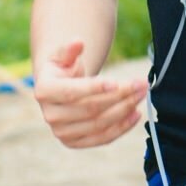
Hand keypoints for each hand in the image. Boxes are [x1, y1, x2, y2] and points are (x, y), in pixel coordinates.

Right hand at [33, 39, 148, 148]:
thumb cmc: (63, 69)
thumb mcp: (63, 55)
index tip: (117, 82)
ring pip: (99, 125)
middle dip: (120, 96)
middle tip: (140, 84)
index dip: (94, 88)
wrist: (59, 90)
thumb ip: (70, 50)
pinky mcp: (74, 143)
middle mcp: (50, 115)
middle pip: (90, 109)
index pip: (71, 92)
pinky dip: (121, 128)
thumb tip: (77, 42)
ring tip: (141, 96)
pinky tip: (136, 115)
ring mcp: (62, 132)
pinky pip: (101, 138)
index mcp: (44, 91)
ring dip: (124, 111)